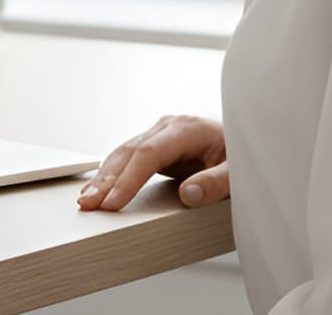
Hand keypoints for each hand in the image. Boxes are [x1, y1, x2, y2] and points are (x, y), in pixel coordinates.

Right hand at [77, 114, 228, 212]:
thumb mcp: (238, 171)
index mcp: (186, 129)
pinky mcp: (156, 146)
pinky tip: (97, 189)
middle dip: (107, 180)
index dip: (128, 179)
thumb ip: (216, 182)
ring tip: (86, 201)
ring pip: (124, 154)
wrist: (245, 139)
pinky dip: (110, 174)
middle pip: (130, 151)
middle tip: (88, 204)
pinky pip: (128, 159)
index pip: (149, 153)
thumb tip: (189, 194)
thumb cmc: (242, 154)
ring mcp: (160, 134)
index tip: (113, 202)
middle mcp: (168, 127)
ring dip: (103, 178)